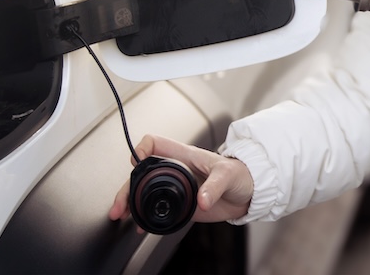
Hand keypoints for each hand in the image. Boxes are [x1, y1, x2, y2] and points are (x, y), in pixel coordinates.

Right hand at [109, 135, 253, 225]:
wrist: (250, 193)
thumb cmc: (241, 174)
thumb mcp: (228, 175)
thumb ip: (214, 187)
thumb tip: (201, 200)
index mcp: (184, 156)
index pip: (154, 144)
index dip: (141, 149)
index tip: (134, 162)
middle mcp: (176, 171)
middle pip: (142, 173)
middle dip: (127, 187)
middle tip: (120, 205)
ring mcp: (176, 188)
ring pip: (145, 192)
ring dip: (130, 203)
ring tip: (121, 215)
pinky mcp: (181, 205)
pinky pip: (157, 209)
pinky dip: (144, 217)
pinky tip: (139, 226)